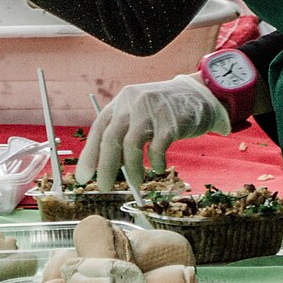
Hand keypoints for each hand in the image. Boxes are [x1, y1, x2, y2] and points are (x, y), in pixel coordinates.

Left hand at [77, 75, 227, 191]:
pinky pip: (157, 148)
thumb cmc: (164, 110)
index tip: (83, 177)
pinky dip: (156, 162)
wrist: (199, 95)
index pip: (99, 128)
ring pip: (132, 144)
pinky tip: (158, 167)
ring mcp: (151, 110)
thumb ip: (124, 133)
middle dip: (105, 166)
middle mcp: (132, 103)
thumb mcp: (138, 113)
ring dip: (132, 169)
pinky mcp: (171, 122)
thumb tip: (110, 167)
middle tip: (104, 187)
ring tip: (135, 183)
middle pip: (111, 137)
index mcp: (120, 101)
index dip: (89, 154)